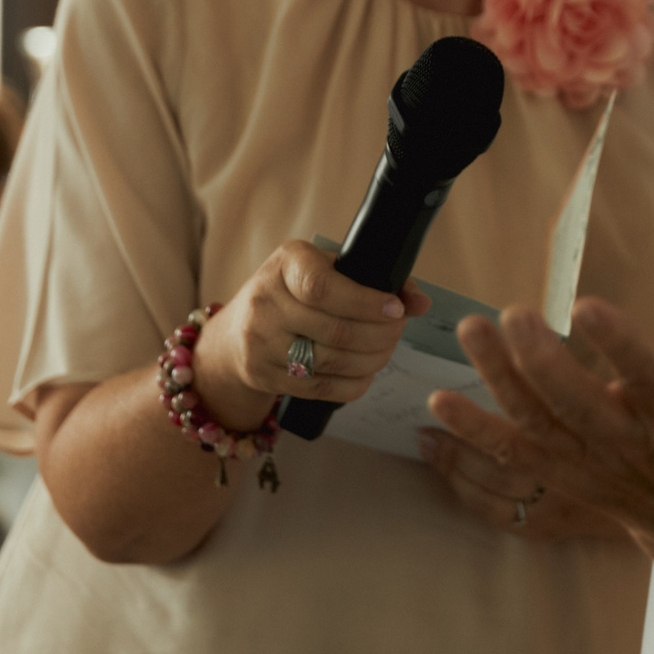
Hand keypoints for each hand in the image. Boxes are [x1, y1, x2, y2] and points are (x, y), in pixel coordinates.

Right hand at [191, 240, 430, 428]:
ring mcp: (261, 343)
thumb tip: (420, 302)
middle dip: (381, 335)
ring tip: (385, 350)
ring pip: (332, 362)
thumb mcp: (323, 269)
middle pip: (336, 330)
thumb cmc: (291, 294)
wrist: (233, 335)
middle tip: (398, 331)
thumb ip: (373, 278)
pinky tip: (366, 372)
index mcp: (285, 265)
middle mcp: (266, 302)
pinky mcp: (264, 376)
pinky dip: (354, 383)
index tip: (396, 310)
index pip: (323, 287)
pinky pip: (321, 388)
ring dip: (372, 360)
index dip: (366, 302)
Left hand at [430, 249, 653, 580]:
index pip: (643, 373)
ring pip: (535, 423)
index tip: (587, 306)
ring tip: (472, 331)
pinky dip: (472, 432)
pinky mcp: (559, 476)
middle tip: (513, 313)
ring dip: (498, 380)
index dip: (616, 343)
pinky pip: (509, 454)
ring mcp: (587, 462)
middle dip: (541, 361)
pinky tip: (437, 402)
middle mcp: (625, 439)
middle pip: (575, 403)